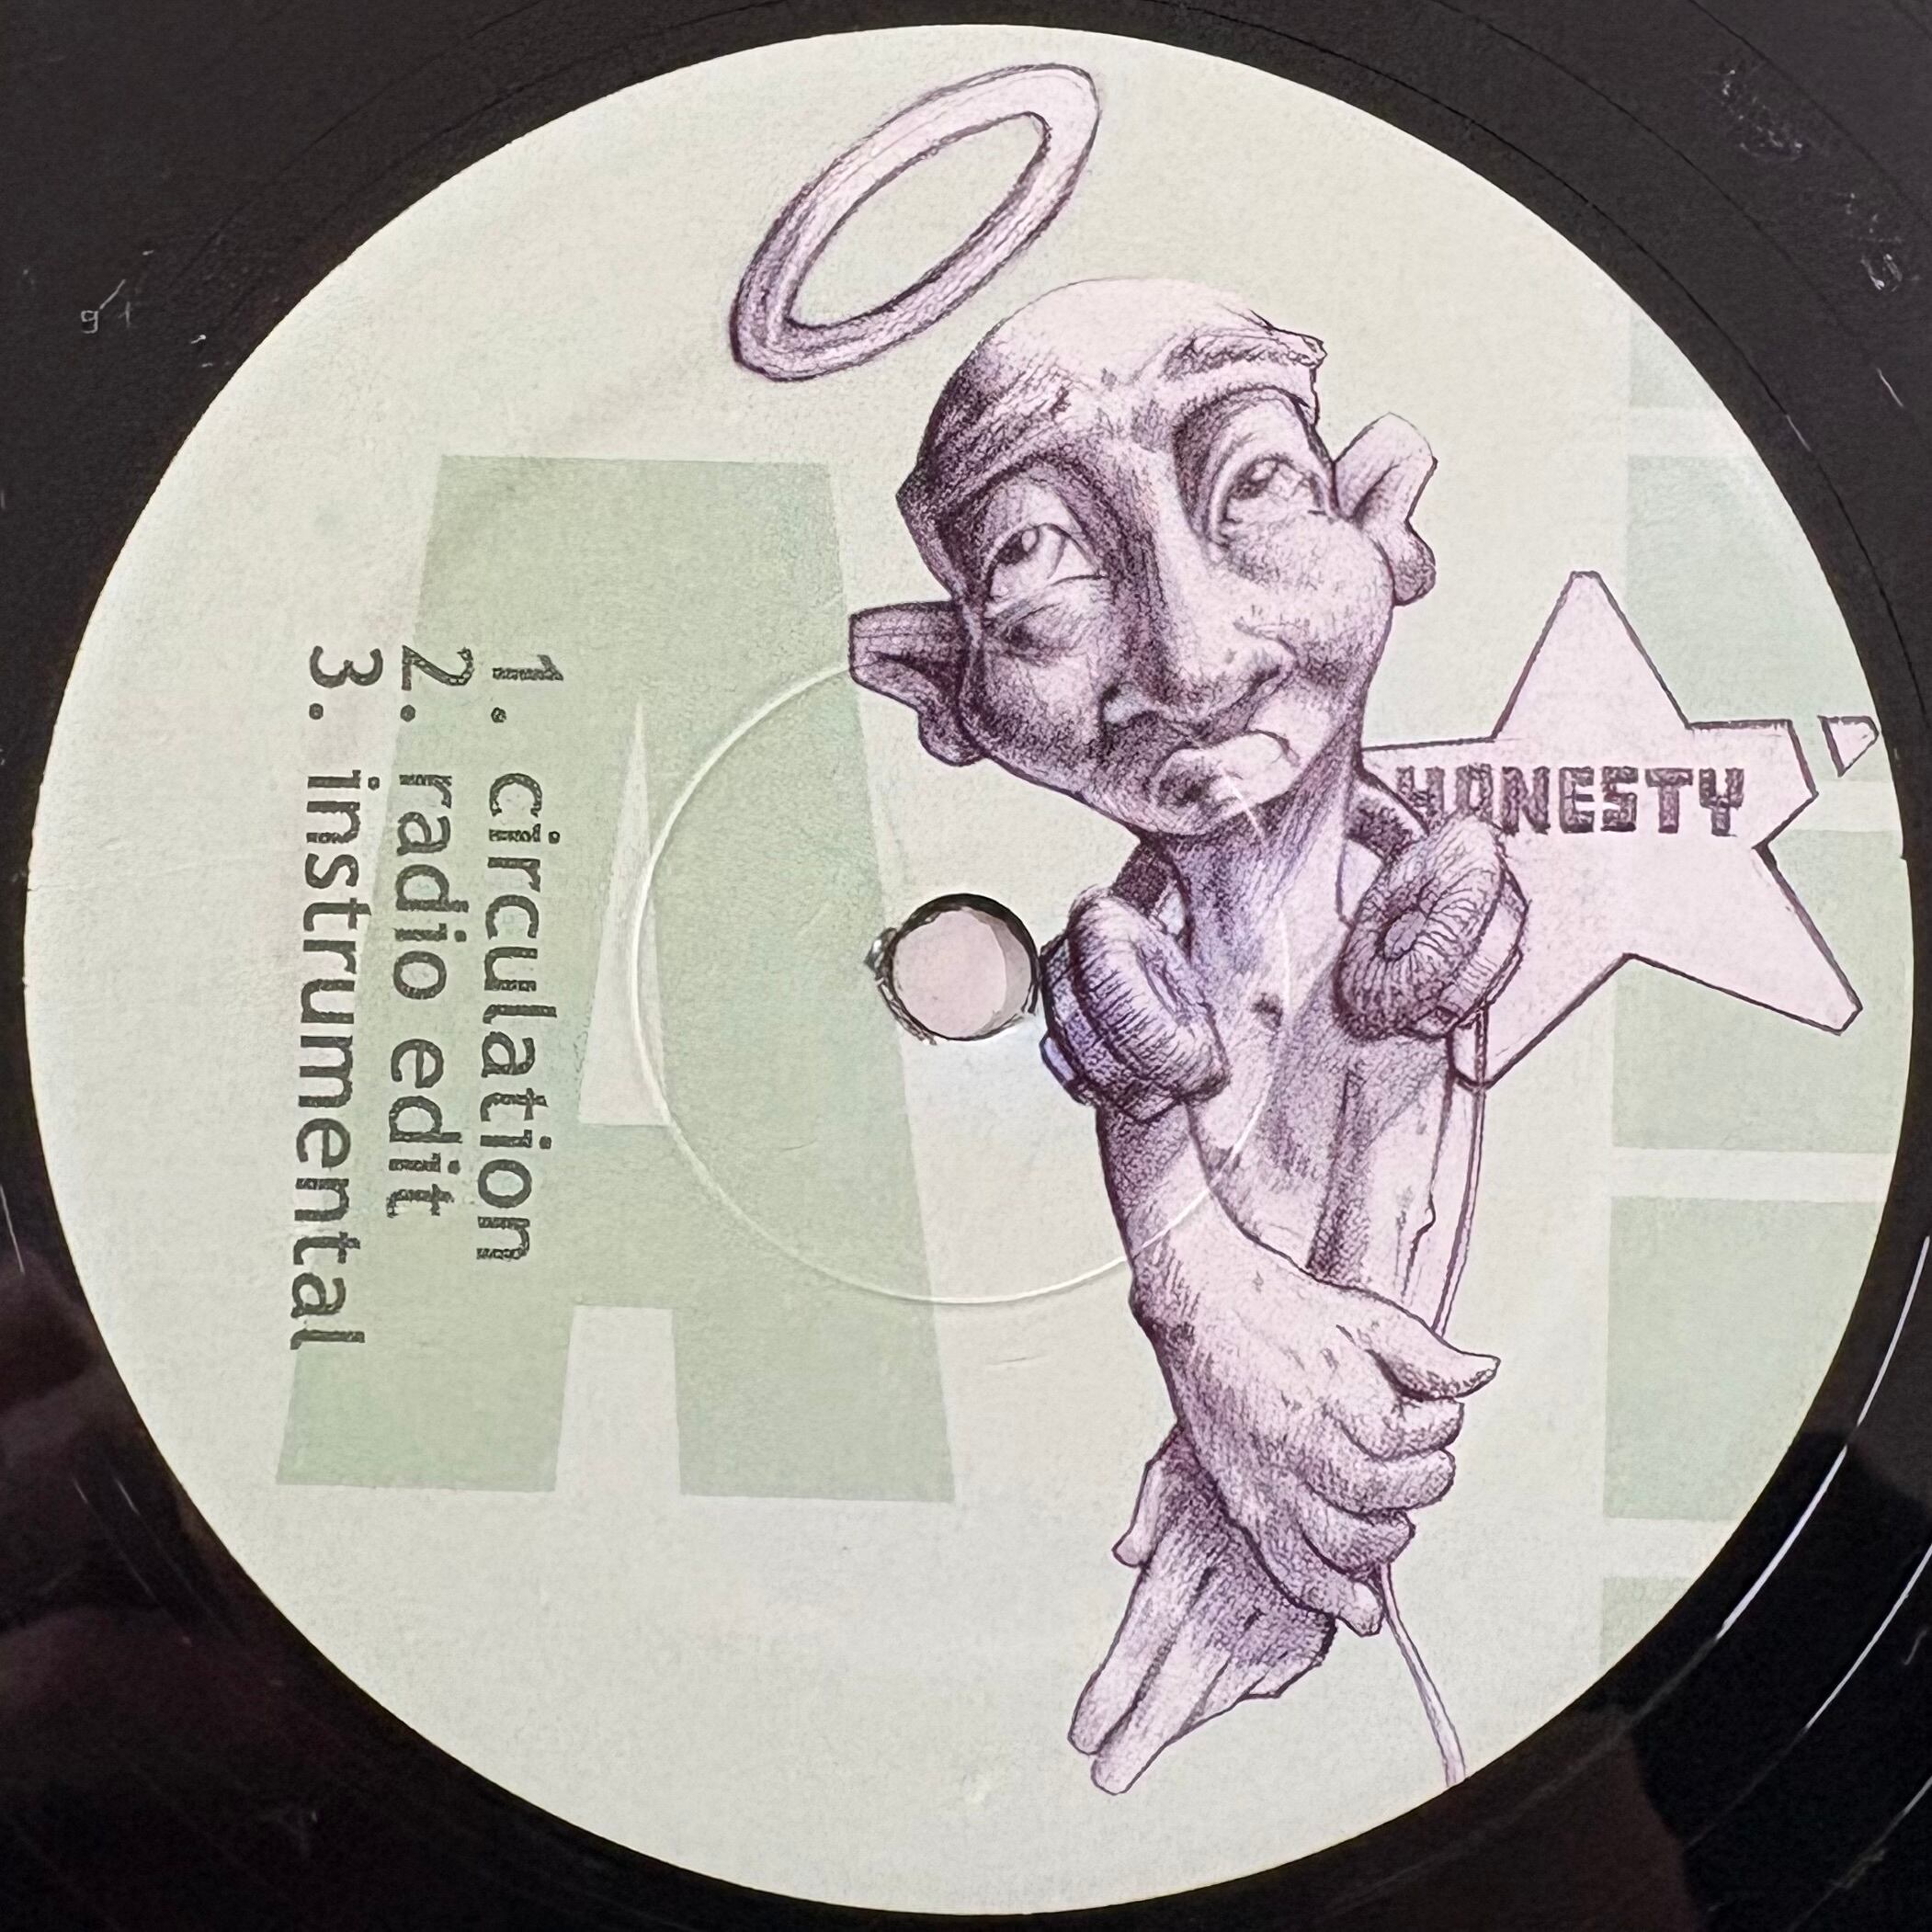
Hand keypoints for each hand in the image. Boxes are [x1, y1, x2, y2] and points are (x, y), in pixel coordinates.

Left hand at [1071, 1431, 1330, 1793]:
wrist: (1334, 1449)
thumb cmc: (1246, 1449)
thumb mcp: (1184, 1466)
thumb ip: (1152, 1515)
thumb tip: (1126, 1555)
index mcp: (1194, 1556)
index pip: (1144, 1640)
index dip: (1113, 1693)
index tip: (1084, 1735)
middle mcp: (1236, 1594)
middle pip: (1184, 1681)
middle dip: (1143, 1734)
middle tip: (1107, 1775)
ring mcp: (1280, 1614)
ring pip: (1228, 1687)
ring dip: (1185, 1717)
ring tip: (1138, 1746)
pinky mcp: (1314, 1624)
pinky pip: (1270, 1673)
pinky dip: (1237, 1687)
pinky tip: (1205, 1700)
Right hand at [1131, 1201, 1497, 1635]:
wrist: (1201, 1301)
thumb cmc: (1282, 1304)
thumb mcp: (1365, 1315)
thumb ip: (1426, 1354)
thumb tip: (1482, 1375)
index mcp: (1334, 1393)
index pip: (1407, 1440)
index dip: (1438, 1430)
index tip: (1439, 1416)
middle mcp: (1300, 1442)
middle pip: (1379, 1493)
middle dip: (1418, 1483)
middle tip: (1422, 1463)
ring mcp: (1268, 1474)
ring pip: (1340, 1539)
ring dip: (1383, 1540)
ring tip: (1396, 1521)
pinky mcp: (1242, 1494)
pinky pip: (1285, 1560)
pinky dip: (1324, 1592)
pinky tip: (1358, 1611)